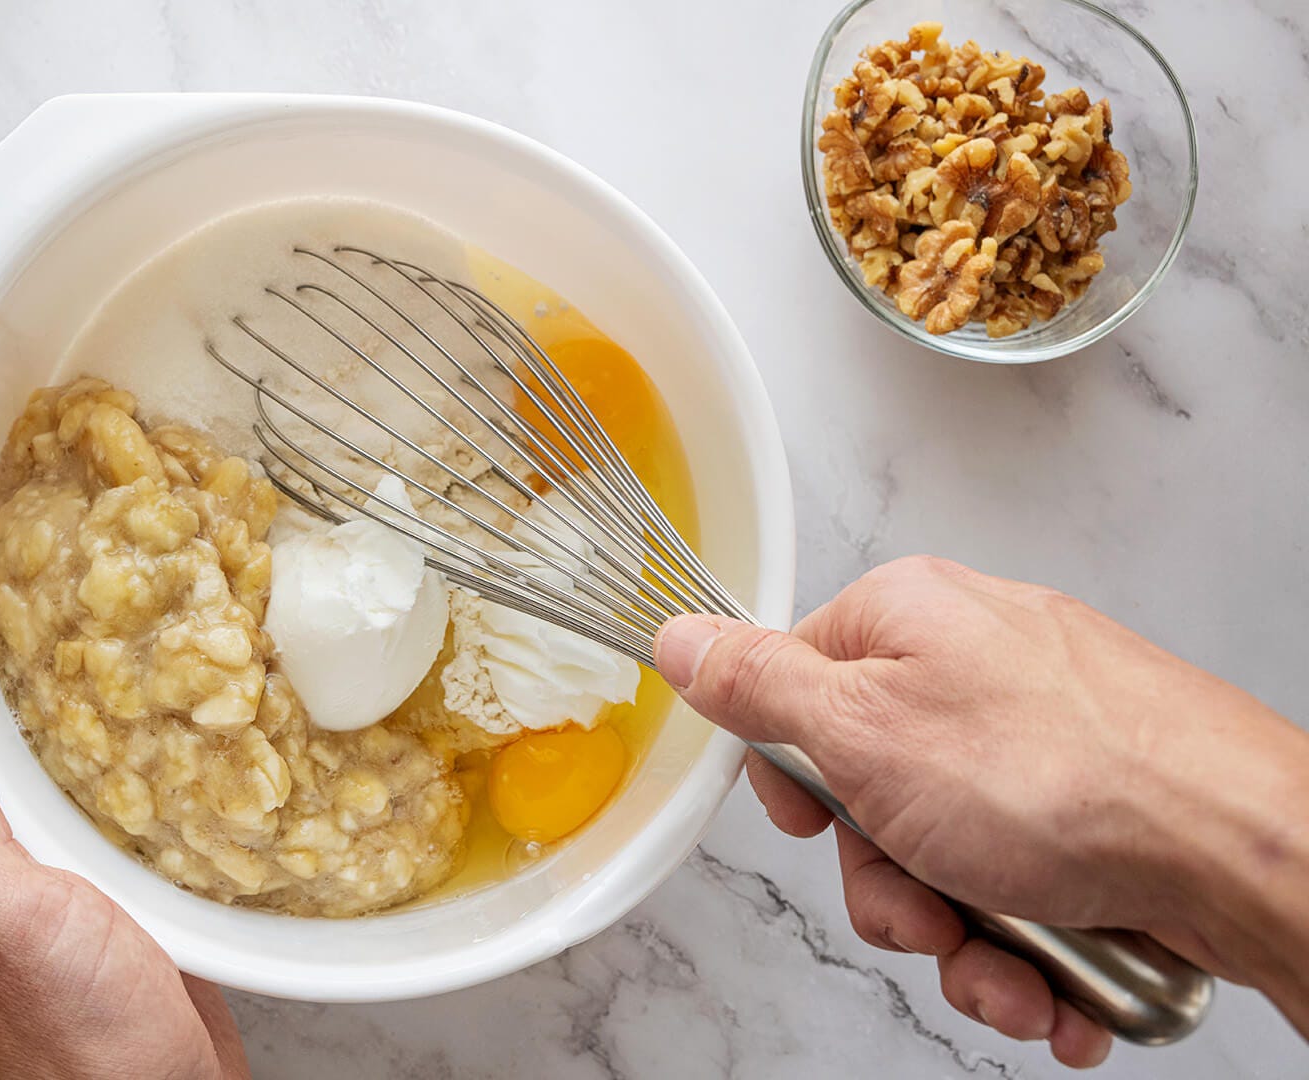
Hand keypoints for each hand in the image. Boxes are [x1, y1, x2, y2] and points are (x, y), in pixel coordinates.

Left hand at [0, 630, 248, 1079]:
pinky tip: (168, 733)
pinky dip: (133, 761)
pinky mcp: (133, 903)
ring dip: (75, 703)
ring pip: (60, 774)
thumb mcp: (2, 905)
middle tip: (44, 574)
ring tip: (106, 625)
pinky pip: (119, 811)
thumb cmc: (82, 1029)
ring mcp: (69, 888)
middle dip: (7, 661)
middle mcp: (5, 868)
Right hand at [654, 556, 1308, 1066]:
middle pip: (868, 794)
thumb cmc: (1066, 780)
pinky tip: (1054, 976)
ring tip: (1011, 965)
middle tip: (926, 909)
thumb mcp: (863, 729)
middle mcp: (975, 669)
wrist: (1243, 849)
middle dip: (891, 886)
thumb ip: (760, 686)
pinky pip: (1019, 884)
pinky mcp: (1095, 808)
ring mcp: (1041, 741)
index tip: (819, 821)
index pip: (794, 686)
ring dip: (963, 939)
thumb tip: (681, 639)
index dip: (796, 777)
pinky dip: (1028, 946)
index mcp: (909, 621)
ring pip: (945, 858)